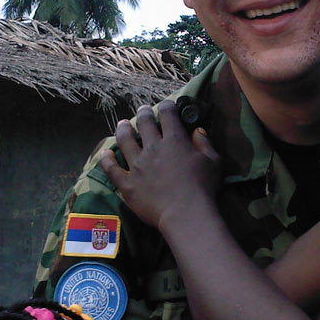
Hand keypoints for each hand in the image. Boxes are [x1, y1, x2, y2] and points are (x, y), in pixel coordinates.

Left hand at [98, 101, 220, 229]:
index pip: (167, 114)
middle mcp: (153, 148)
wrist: (185, 214)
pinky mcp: (127, 183)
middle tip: (143, 111)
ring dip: (123, 129)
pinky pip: (112, 169)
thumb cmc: (203, 188)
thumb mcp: (213, 162)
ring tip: (122, 124)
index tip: (167, 106)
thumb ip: (205, 144)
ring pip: (124, 140)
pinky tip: (105, 153)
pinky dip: (107, 159)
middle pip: (144, 123)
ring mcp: (137, 165)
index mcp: (174, 140)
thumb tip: (198, 131)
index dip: (167, 106)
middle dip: (143, 113)